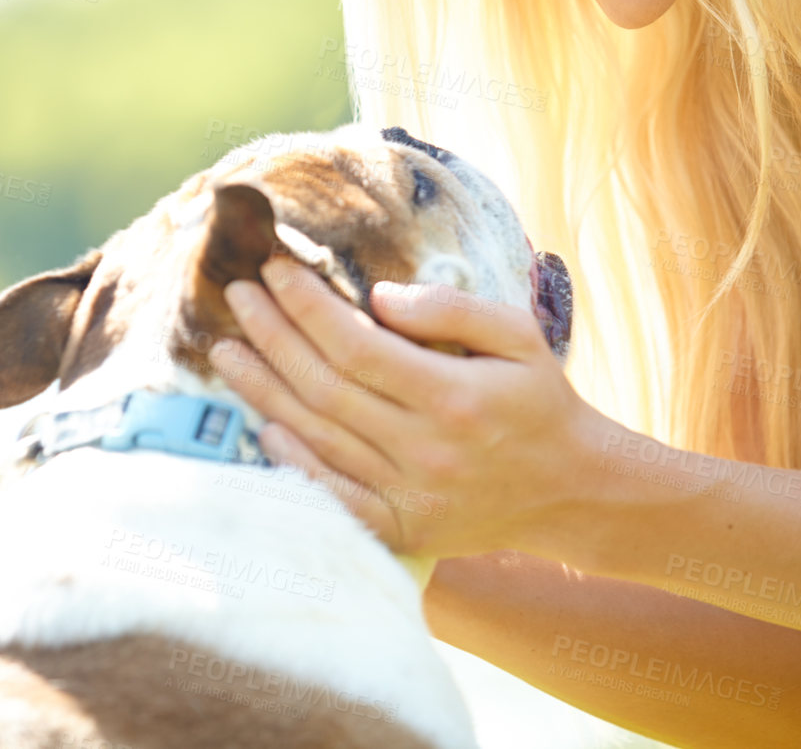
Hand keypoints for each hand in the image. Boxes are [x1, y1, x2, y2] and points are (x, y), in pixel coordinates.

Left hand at [208, 259, 606, 557]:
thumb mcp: (519, 335)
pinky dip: (291, 462)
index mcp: (453, 397)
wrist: (572, 492)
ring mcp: (409, 496)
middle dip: (271, 334)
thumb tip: (377, 296)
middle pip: (324, 387)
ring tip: (227, 350)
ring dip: (264, 391)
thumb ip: (452, 308)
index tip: (276, 270)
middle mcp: (425, 449)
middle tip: (238, 295)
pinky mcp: (402, 530)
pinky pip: (331, 496)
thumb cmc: (541, 402)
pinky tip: (262, 426)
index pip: (355, 345)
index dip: (306, 306)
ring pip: (317, 437)